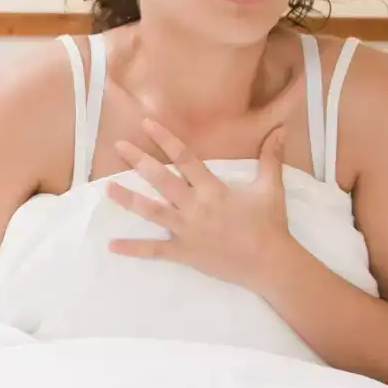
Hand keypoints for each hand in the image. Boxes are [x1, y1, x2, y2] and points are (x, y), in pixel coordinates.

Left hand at [105, 118, 294, 290]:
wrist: (270, 263)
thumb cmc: (269, 224)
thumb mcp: (271, 188)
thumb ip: (270, 158)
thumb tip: (281, 130)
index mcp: (212, 189)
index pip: (185, 158)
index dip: (165, 139)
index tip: (147, 124)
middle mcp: (195, 206)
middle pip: (161, 179)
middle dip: (139, 161)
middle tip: (118, 145)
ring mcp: (186, 230)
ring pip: (151, 211)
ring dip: (128, 199)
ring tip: (106, 189)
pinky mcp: (184, 252)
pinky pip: (154, 250)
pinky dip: (133, 249)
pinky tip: (111, 246)